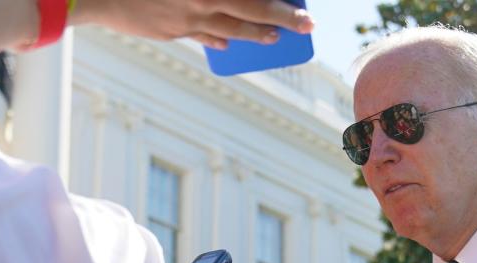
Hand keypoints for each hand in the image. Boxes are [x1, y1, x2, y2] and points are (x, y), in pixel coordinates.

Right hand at [71, 0, 314, 49]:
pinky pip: (202, 37)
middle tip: (305, 26)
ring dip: (256, 34)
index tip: (303, 12)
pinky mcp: (171, 31)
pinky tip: (227, 44)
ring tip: (273, 37)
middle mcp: (202, 0)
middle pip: (251, 11)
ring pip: (231, 29)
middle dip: (283, 20)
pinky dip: (218, 40)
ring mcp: (187, 19)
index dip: (280, 5)